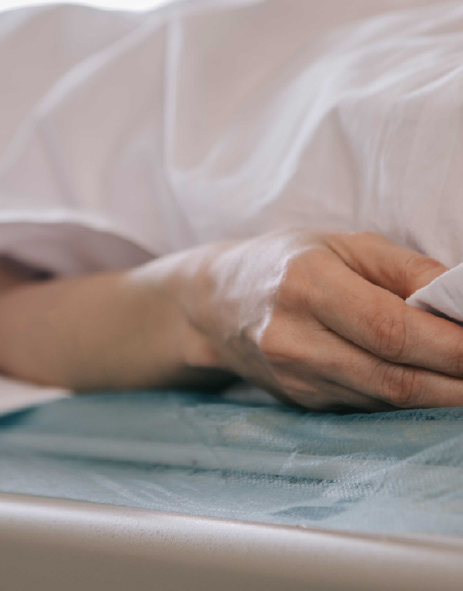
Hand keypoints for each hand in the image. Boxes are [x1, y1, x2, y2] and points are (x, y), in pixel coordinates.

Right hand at [169, 230, 462, 409]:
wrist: (214, 305)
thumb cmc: (284, 262)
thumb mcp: (342, 244)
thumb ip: (407, 270)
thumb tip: (462, 300)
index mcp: (305, 283)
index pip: (391, 329)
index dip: (452, 347)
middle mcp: (294, 338)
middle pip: (396, 378)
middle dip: (459, 384)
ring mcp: (296, 378)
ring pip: (388, 401)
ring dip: (441, 398)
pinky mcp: (303, 404)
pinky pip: (370, 408)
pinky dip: (408, 401)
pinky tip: (430, 385)